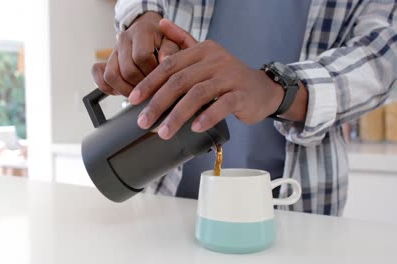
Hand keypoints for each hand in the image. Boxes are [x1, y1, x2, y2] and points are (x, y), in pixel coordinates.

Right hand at [92, 12, 179, 95]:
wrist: (149, 30)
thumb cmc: (163, 39)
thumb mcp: (172, 41)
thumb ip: (170, 50)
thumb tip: (164, 60)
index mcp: (141, 31)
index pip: (142, 57)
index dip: (152, 72)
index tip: (160, 78)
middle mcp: (124, 39)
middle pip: (127, 70)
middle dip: (141, 85)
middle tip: (152, 89)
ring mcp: (113, 50)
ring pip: (111, 76)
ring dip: (125, 90)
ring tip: (138, 93)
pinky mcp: (107, 59)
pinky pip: (100, 76)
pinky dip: (108, 88)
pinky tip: (121, 91)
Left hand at [127, 19, 286, 139]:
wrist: (263, 89)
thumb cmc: (228, 76)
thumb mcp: (206, 55)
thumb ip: (183, 40)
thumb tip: (162, 24)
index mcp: (202, 50)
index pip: (169, 65)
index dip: (149, 82)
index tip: (134, 99)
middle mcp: (215, 60)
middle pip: (180, 81)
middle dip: (158, 103)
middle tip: (143, 122)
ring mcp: (230, 77)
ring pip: (198, 94)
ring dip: (178, 115)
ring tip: (164, 132)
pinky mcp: (242, 94)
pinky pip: (222, 105)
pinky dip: (207, 116)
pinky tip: (195, 128)